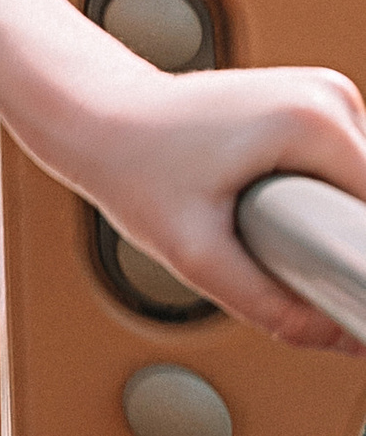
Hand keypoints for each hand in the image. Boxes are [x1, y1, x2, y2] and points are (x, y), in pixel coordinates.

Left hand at [48, 58, 365, 349]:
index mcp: (316, 121)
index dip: (359, 266)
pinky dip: (314, 197)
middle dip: (335, 243)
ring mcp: (322, 93)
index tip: (331, 295)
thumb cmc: (133, 170)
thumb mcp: (196, 255)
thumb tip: (344, 342)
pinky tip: (270, 212)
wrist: (94, 113)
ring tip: (261, 232)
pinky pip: (337, 168)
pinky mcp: (309, 103)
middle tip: (267, 260)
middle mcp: (330, 95)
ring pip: (357, 187)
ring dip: (326, 221)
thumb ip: (272, 307)